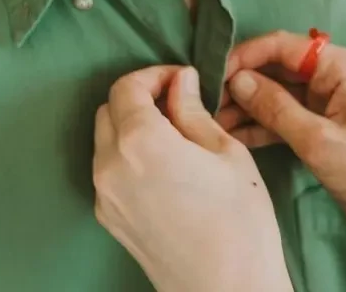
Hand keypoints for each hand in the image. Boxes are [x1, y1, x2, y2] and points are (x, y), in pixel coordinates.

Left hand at [93, 66, 291, 291]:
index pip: (127, 87)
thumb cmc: (239, 221)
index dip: (155, 75)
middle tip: (179, 103)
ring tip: (175, 136)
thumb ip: (194, 112)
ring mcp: (105, 195)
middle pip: (109, 111)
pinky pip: (109, 172)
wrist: (227, 289)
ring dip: (131, 127)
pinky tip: (164, 167)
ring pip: (105, 141)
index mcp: (140, 141)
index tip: (182, 79)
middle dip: (139, 99)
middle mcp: (111, 165)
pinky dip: (128, 156)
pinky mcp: (109, 219)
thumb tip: (181, 83)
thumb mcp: (227, 153)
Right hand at [220, 31, 345, 240]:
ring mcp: (331, 101)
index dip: (245, 57)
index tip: (213, 76)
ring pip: (280, 93)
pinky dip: (264, 124)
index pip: (283, 46)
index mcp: (342, 66)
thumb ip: (275, 107)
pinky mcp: (327, 126)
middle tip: (207, 104)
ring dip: (249, 106)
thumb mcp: (317, 140)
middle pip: (279, 68)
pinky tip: (234, 135)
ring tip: (213, 122)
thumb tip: (237, 80)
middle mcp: (336, 76)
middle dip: (243, 84)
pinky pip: (288, 116)